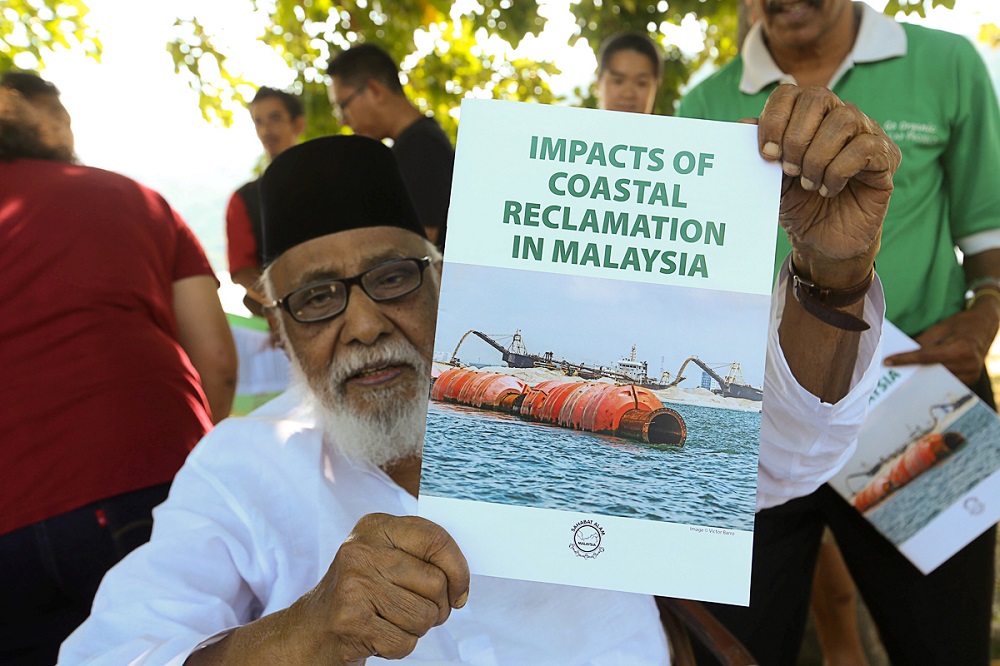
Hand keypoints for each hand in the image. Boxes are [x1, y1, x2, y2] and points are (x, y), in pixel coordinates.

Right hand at [285, 513, 469, 663]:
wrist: (311, 629)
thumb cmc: (361, 592)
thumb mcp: (385, 558)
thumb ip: (422, 557)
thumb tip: (461, 585)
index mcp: (375, 527)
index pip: (436, 539)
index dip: (459, 569)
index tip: (460, 591)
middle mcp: (361, 551)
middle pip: (435, 583)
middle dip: (438, 607)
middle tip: (417, 612)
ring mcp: (354, 585)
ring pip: (424, 615)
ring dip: (417, 629)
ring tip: (392, 621)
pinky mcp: (350, 621)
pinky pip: (405, 641)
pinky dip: (399, 646)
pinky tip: (378, 635)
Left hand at [756, 85, 901, 287]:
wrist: (821, 241)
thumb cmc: (797, 205)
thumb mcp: (771, 180)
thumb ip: (760, 152)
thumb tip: (743, 125)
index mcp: (808, 118)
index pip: (789, 93)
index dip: (774, 119)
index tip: (766, 154)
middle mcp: (838, 118)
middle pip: (818, 97)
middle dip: (796, 137)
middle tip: (789, 170)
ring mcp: (866, 134)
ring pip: (843, 120)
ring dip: (818, 156)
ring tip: (809, 183)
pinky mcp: (886, 157)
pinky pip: (865, 147)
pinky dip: (839, 170)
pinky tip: (829, 189)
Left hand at [884, 307, 999, 385]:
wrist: (984, 326)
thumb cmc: (960, 325)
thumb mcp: (939, 329)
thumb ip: (921, 343)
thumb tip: (899, 353)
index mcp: (960, 348)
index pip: (926, 357)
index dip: (905, 360)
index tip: (888, 362)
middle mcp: (968, 364)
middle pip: (931, 371)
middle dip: (910, 371)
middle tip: (889, 373)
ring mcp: (971, 374)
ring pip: (937, 379)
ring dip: (919, 378)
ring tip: (899, 377)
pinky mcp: (971, 380)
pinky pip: (946, 382)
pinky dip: (932, 380)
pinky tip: (917, 379)